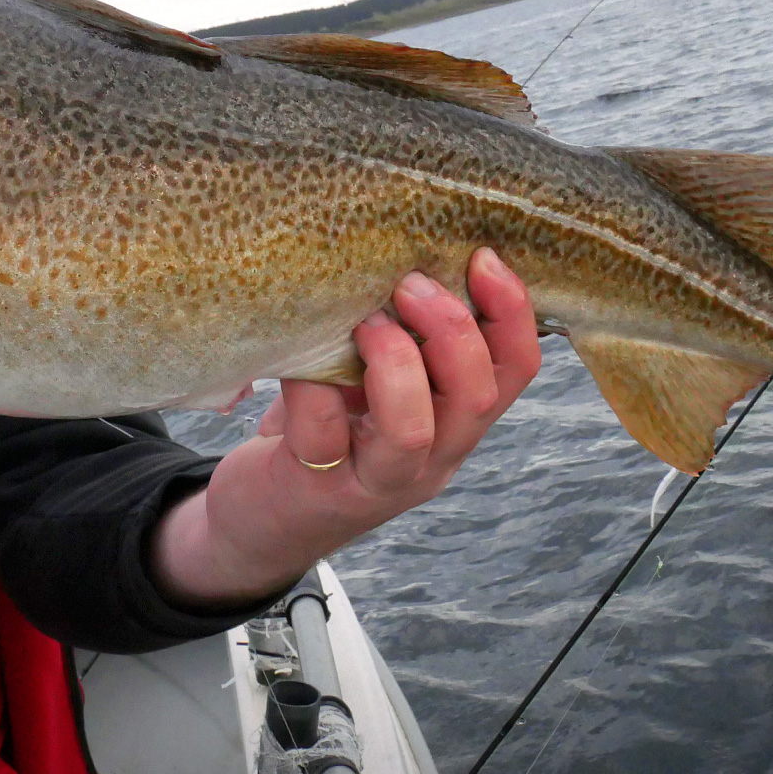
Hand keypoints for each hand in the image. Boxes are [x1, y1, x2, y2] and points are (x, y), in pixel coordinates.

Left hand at [149, 248, 540, 608]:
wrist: (257, 522)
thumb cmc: (320, 430)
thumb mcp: (372, 381)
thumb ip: (401, 337)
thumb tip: (409, 250)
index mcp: (455, 424)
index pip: (514, 371)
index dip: (512, 313)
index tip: (484, 256)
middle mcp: (429, 459)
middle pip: (478, 398)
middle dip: (453, 329)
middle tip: (410, 284)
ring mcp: (374, 481)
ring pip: (413, 431)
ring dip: (395, 362)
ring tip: (367, 323)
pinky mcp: (315, 488)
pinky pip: (322, 432)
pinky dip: (313, 385)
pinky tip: (299, 361)